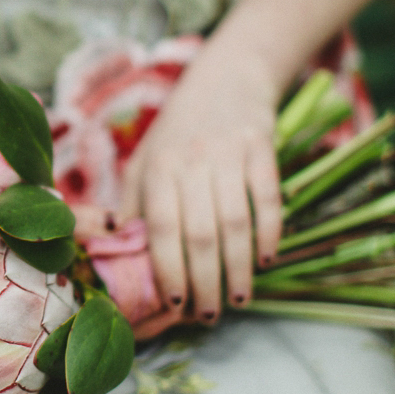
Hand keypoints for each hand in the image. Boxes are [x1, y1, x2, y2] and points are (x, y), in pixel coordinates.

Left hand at [117, 45, 282, 320]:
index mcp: (157, 167)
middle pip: (199, 233)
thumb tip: (125, 257)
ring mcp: (228, 153)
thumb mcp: (147, 160)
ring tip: (239, 299)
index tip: (175, 304)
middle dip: (205, 281)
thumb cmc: (179, 132)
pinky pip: (268, 197)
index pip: (160, 228)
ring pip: (235, 221)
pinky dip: (269, 232)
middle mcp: (190, 160)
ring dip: (239, 267)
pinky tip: (266, 260)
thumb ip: (136, 205)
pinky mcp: (262, 147)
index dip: (168, 268)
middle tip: (209, 316)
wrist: (227, 78)